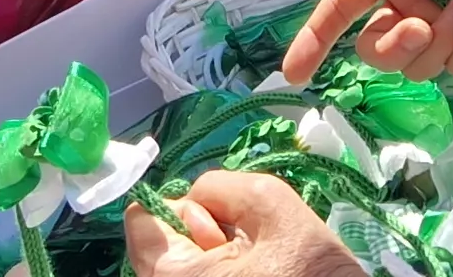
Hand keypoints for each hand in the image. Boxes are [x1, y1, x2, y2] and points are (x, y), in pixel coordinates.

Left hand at [124, 172, 361, 276]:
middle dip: (200, 234)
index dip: (183, 207)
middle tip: (246, 248)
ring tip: (256, 266)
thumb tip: (197, 198)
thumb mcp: (271, 203)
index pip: (141, 220)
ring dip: (213, 258)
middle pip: (159, 247)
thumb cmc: (311, 269)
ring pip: (182, 268)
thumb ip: (220, 186)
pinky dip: (222, 275)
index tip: (221, 223)